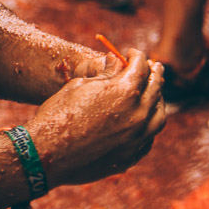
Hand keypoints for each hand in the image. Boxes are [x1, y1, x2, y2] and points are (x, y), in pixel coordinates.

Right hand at [26, 48, 164, 187]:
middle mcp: (138, 114)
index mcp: (125, 91)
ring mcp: (138, 138)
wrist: (49, 151)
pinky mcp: (132, 155)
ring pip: (159, 115)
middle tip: (152, 65)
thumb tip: (116, 62)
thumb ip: (104, 75)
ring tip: (153, 92)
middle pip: (155, 88)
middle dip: (153, 73)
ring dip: (157, 99)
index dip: (136, 55)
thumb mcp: (79, 85)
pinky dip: (149, 123)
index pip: (140, 66)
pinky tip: (142, 119)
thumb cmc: (59, 113)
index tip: (130, 53)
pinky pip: (149, 136)